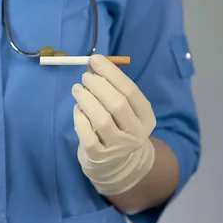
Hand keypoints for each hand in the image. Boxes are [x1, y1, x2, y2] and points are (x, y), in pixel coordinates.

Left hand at [71, 54, 156, 195]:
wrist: (113, 163)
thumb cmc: (116, 125)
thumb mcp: (120, 107)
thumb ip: (110, 86)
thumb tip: (93, 63)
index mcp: (146, 117)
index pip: (131, 91)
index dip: (112, 73)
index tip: (95, 60)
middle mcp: (136, 134)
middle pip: (117, 104)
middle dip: (98, 85)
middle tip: (85, 76)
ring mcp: (118, 147)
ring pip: (101, 119)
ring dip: (86, 99)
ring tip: (77, 89)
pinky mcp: (99, 156)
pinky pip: (87, 134)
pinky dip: (79, 117)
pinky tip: (78, 109)